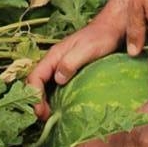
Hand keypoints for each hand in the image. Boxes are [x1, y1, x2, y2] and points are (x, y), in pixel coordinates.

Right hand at [27, 0, 129, 120]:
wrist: (113, 28)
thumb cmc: (101, 37)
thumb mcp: (87, 49)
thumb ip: (70, 62)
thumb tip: (58, 78)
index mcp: (54, 55)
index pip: (35, 77)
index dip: (34, 95)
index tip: (40, 111)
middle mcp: (55, 61)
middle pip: (37, 83)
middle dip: (36, 101)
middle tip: (45, 118)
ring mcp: (62, 66)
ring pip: (46, 85)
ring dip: (45, 101)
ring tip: (51, 117)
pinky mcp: (71, 71)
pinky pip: (57, 86)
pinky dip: (54, 98)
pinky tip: (62, 108)